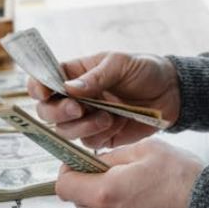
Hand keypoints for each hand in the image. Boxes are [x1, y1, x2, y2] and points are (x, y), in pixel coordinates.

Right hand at [28, 52, 180, 147]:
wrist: (171, 93)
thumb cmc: (145, 70)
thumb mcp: (121, 63)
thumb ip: (96, 76)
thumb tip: (68, 88)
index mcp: (75, 74)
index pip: (44, 80)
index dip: (37, 87)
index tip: (44, 92)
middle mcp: (75, 98)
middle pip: (47, 111)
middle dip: (58, 112)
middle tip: (78, 108)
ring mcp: (86, 118)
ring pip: (65, 130)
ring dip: (83, 126)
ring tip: (108, 116)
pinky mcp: (100, 136)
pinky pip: (87, 143)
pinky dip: (99, 135)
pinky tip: (117, 122)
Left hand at [55, 138, 203, 207]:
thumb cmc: (184, 181)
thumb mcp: (148, 149)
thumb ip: (113, 154)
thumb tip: (96, 159)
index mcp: (106, 193)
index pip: (64, 185)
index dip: (68, 170)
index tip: (77, 163)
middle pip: (79, 200)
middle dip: (90, 184)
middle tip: (114, 172)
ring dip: (105, 200)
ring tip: (134, 188)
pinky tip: (142, 204)